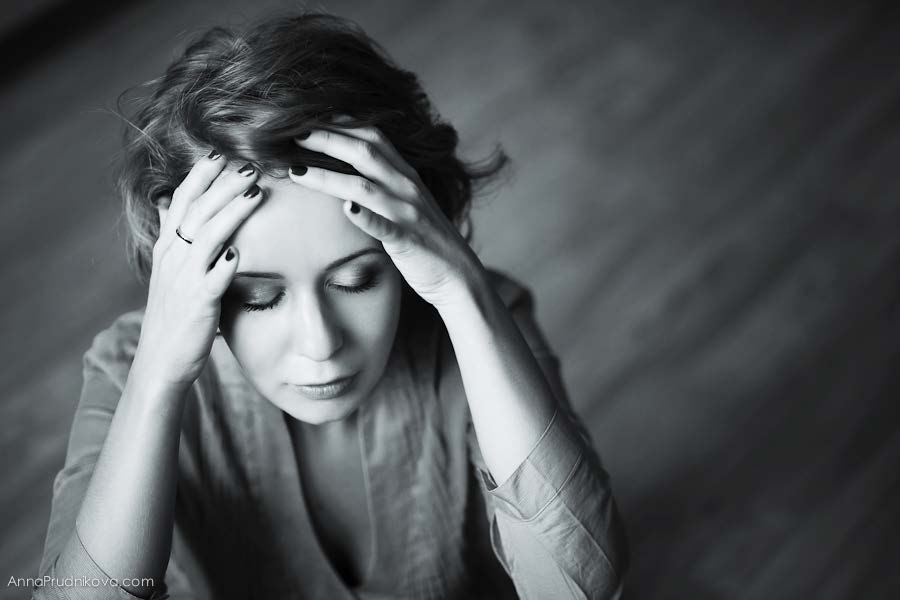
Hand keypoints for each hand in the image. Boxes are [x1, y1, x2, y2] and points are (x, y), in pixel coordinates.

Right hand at [134, 154, 263, 389]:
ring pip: (207, 236)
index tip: (220, 153)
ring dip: (231, 212)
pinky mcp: (199, 304)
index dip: (200, 176)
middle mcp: (173, 258)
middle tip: (250, 164)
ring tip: (255, 192)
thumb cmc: (174, 313)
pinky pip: (212, 280)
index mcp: (168, 247)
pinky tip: (240, 252)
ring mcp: (185, 279)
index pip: (181, 201)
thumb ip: (172, 236)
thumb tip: (166, 202)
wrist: (162, 360)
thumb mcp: (168, 269)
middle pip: (198, 210)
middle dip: (223, 184)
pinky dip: (225, 264)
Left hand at [288, 121, 486, 309]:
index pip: (372, 137)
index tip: (308, 116)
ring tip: (296, 171)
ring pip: (364, 187)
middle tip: (292, 133)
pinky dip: (365, 217)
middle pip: (364, 153)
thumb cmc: (425, 241)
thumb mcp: (406, 204)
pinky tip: (346, 209)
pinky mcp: (408, 241)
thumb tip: (343, 174)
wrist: (459, 277)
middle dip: (327, 140)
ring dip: (327, 177)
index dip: (340, 124)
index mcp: (406, 175)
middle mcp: (407, 188)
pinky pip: (385, 227)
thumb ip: (382, 185)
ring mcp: (408, 214)